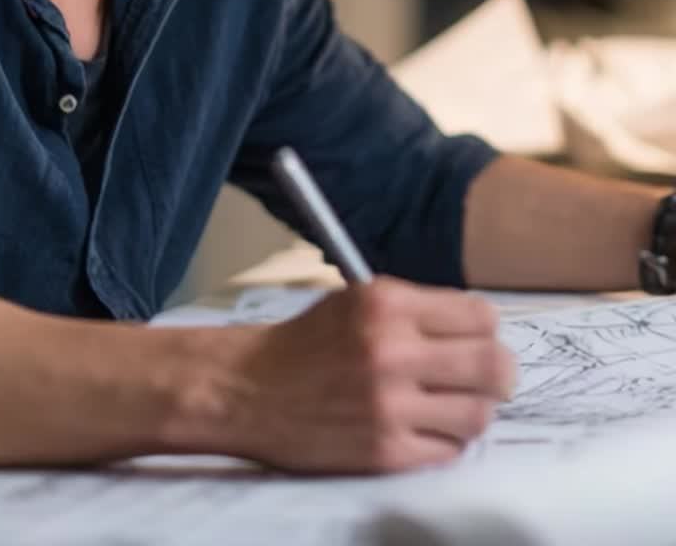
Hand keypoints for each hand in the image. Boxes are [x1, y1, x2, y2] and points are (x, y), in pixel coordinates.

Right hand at [214, 276, 513, 473]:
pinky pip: (448, 451)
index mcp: (387, 304)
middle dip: (500, 372)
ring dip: (474, 409)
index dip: (486, 328)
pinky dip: (445, 441)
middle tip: (491, 376)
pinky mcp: (384, 451)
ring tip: (454, 404)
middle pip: (493, 365)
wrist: (251, 389)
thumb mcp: (360, 300)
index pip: (480, 316)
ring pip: (478, 413)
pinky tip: (426, 428)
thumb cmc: (309, 343)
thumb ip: (418, 310)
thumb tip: (482, 329)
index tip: (479, 337)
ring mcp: (389, 406)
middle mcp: (392, 352)